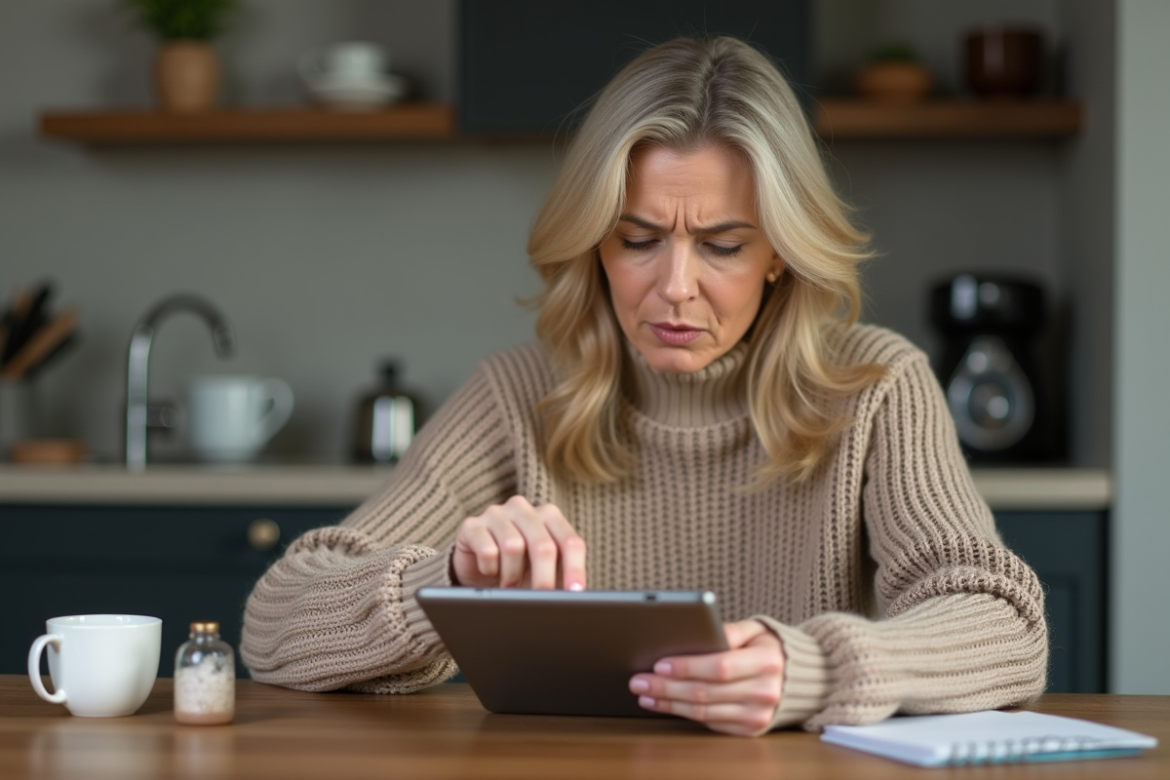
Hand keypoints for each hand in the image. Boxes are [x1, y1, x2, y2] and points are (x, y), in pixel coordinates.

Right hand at [451, 496, 585, 589]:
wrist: (477, 567)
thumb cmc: (518, 568)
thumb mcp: (542, 571)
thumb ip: (559, 578)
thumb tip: (572, 599)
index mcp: (549, 515)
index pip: (570, 541)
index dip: (575, 569)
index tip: (575, 594)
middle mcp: (524, 508)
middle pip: (543, 545)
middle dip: (544, 579)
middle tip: (542, 602)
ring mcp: (496, 513)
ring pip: (513, 547)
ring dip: (513, 576)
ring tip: (510, 586)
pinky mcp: (471, 524)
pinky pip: (487, 549)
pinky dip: (491, 568)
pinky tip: (489, 571)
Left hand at [628, 619, 784, 736]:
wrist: (798, 678)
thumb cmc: (769, 648)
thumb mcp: (755, 629)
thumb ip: (729, 630)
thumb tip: (700, 630)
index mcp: (766, 661)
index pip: (719, 666)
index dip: (687, 666)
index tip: (659, 663)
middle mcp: (765, 691)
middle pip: (705, 692)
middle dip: (666, 686)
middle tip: (639, 680)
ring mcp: (758, 715)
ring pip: (703, 711)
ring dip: (668, 703)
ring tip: (645, 692)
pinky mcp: (750, 730)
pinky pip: (710, 722)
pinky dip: (682, 714)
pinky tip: (664, 703)